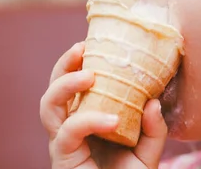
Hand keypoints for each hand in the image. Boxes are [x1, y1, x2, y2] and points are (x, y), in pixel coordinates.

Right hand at [40, 42, 167, 167]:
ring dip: (64, 84)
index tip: (96, 44)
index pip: (74, 87)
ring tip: (89, 74)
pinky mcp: (62, 158)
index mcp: (85, 120)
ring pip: (47, 105)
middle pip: (53, 89)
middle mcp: (69, 128)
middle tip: (83, 48)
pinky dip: (89, 119)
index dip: (79, 63)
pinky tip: (112, 119)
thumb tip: (153, 102)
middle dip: (64, 65)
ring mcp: (62, 143)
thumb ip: (153, 129)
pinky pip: (68, 132)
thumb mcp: (148, 153)